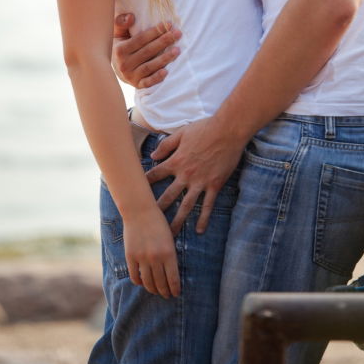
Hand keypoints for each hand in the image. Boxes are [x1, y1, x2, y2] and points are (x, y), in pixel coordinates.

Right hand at [113, 13, 181, 88]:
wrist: (115, 69)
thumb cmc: (121, 46)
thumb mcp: (118, 34)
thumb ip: (121, 23)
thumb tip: (131, 16)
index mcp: (120, 50)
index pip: (140, 39)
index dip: (155, 31)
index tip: (169, 24)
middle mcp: (124, 64)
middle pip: (147, 51)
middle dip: (164, 41)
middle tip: (178, 33)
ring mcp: (131, 76)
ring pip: (149, 67)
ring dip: (164, 59)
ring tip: (177, 50)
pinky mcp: (137, 85)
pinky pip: (148, 82)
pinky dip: (156, 78)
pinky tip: (167, 72)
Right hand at [123, 204, 180, 297]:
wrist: (140, 211)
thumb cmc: (158, 222)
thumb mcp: (169, 238)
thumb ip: (170, 255)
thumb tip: (171, 274)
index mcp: (169, 253)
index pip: (173, 279)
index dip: (174, 289)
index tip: (176, 294)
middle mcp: (156, 258)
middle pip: (161, 283)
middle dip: (165, 292)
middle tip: (167, 295)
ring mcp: (142, 258)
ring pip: (148, 282)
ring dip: (153, 290)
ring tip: (156, 291)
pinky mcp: (130, 257)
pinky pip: (134, 276)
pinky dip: (139, 282)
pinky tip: (143, 283)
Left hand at [147, 119, 244, 235]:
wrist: (228, 130)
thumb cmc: (205, 128)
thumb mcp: (182, 133)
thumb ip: (166, 145)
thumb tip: (152, 155)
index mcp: (176, 161)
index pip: (155, 175)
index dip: (144, 183)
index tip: (135, 193)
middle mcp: (186, 174)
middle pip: (168, 196)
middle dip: (157, 210)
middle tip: (148, 223)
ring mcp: (200, 182)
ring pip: (186, 206)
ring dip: (177, 221)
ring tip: (170, 234)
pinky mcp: (214, 185)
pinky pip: (208, 205)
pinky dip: (203, 218)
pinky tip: (199, 230)